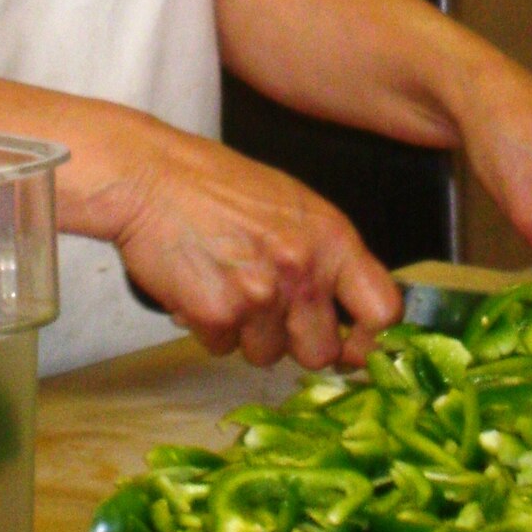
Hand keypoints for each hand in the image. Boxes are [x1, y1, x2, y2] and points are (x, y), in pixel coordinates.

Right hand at [79, 114, 401, 369]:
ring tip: (223, 282)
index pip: (383, 310)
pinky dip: (208, 327)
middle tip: (266, 309)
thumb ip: (324, 254)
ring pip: (267, 355)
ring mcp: (261, 296)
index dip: (370, 339)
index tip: (352, 344)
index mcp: (330, 237)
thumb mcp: (288, 204)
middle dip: (294, 341)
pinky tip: (197, 285)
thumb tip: (349, 310)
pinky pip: (222, 348)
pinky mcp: (218, 315)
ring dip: (246, 332)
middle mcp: (303, 270)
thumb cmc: (213, 184)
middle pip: (322, 353)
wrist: (147, 176)